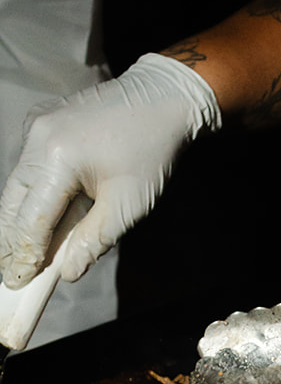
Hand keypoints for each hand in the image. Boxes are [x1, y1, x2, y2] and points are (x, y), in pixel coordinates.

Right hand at [0, 53, 221, 288]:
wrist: (161, 100)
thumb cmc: (151, 152)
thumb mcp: (128, 206)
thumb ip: (92, 241)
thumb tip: (67, 272)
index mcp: (57, 157)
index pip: (32, 219)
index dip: (25, 255)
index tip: (17, 283)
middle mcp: (37, 138)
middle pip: (12, 202)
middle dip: (11, 241)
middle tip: (10, 276)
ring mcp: (36, 128)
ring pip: (17, 186)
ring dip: (19, 221)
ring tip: (20, 256)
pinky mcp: (43, 126)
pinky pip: (29, 170)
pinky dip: (31, 199)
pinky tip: (37, 224)